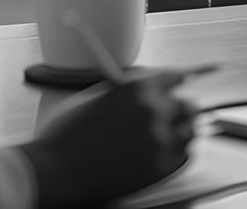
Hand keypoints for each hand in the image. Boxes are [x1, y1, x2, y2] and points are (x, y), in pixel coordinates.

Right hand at [21, 71, 193, 205]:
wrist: (56, 169)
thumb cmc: (66, 134)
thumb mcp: (94, 96)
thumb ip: (124, 88)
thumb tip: (142, 86)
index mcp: (138, 88)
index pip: (175, 77)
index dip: (175, 83)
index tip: (177, 88)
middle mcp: (154, 111)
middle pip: (189, 105)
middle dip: (181, 109)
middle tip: (173, 115)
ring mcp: (160, 140)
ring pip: (190, 132)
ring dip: (181, 131)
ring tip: (168, 135)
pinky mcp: (160, 167)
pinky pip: (184, 156)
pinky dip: (177, 153)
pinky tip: (164, 152)